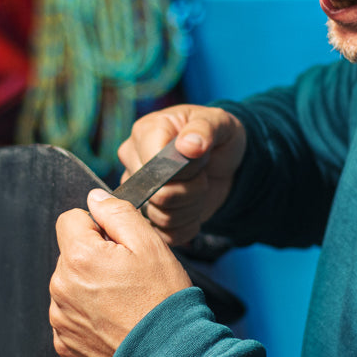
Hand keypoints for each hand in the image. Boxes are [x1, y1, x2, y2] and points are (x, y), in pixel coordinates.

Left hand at [49, 189, 191, 356]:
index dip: (98, 226)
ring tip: (126, 303)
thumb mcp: (150, 245)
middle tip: (130, 278)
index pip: (71, 219)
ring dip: (91, 288)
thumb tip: (95, 199)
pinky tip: (116, 323)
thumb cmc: (163, 302)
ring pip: (71, 285)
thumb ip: (118, 213)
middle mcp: (61, 286)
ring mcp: (60, 318)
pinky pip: (72, 316)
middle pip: (71, 254)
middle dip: (95, 259)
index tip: (119, 245)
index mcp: (79, 257)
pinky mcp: (65, 343)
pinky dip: (90, 317)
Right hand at [117, 104, 245, 245]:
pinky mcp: (149, 215)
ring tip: (199, 187)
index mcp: (144, 133)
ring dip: (192, 207)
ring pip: (162, 217)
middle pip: (158, 195)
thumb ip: (205, 128)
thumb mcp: (219, 122)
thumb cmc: (217, 135)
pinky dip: (188, 224)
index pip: (154, 166)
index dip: (184, 169)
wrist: (223, 160)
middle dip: (192, 190)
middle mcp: (133, 163)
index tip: (199, 156)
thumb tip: (188, 145)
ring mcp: (138, 191)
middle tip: (202, 175)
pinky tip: (195, 207)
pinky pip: (166, 234)